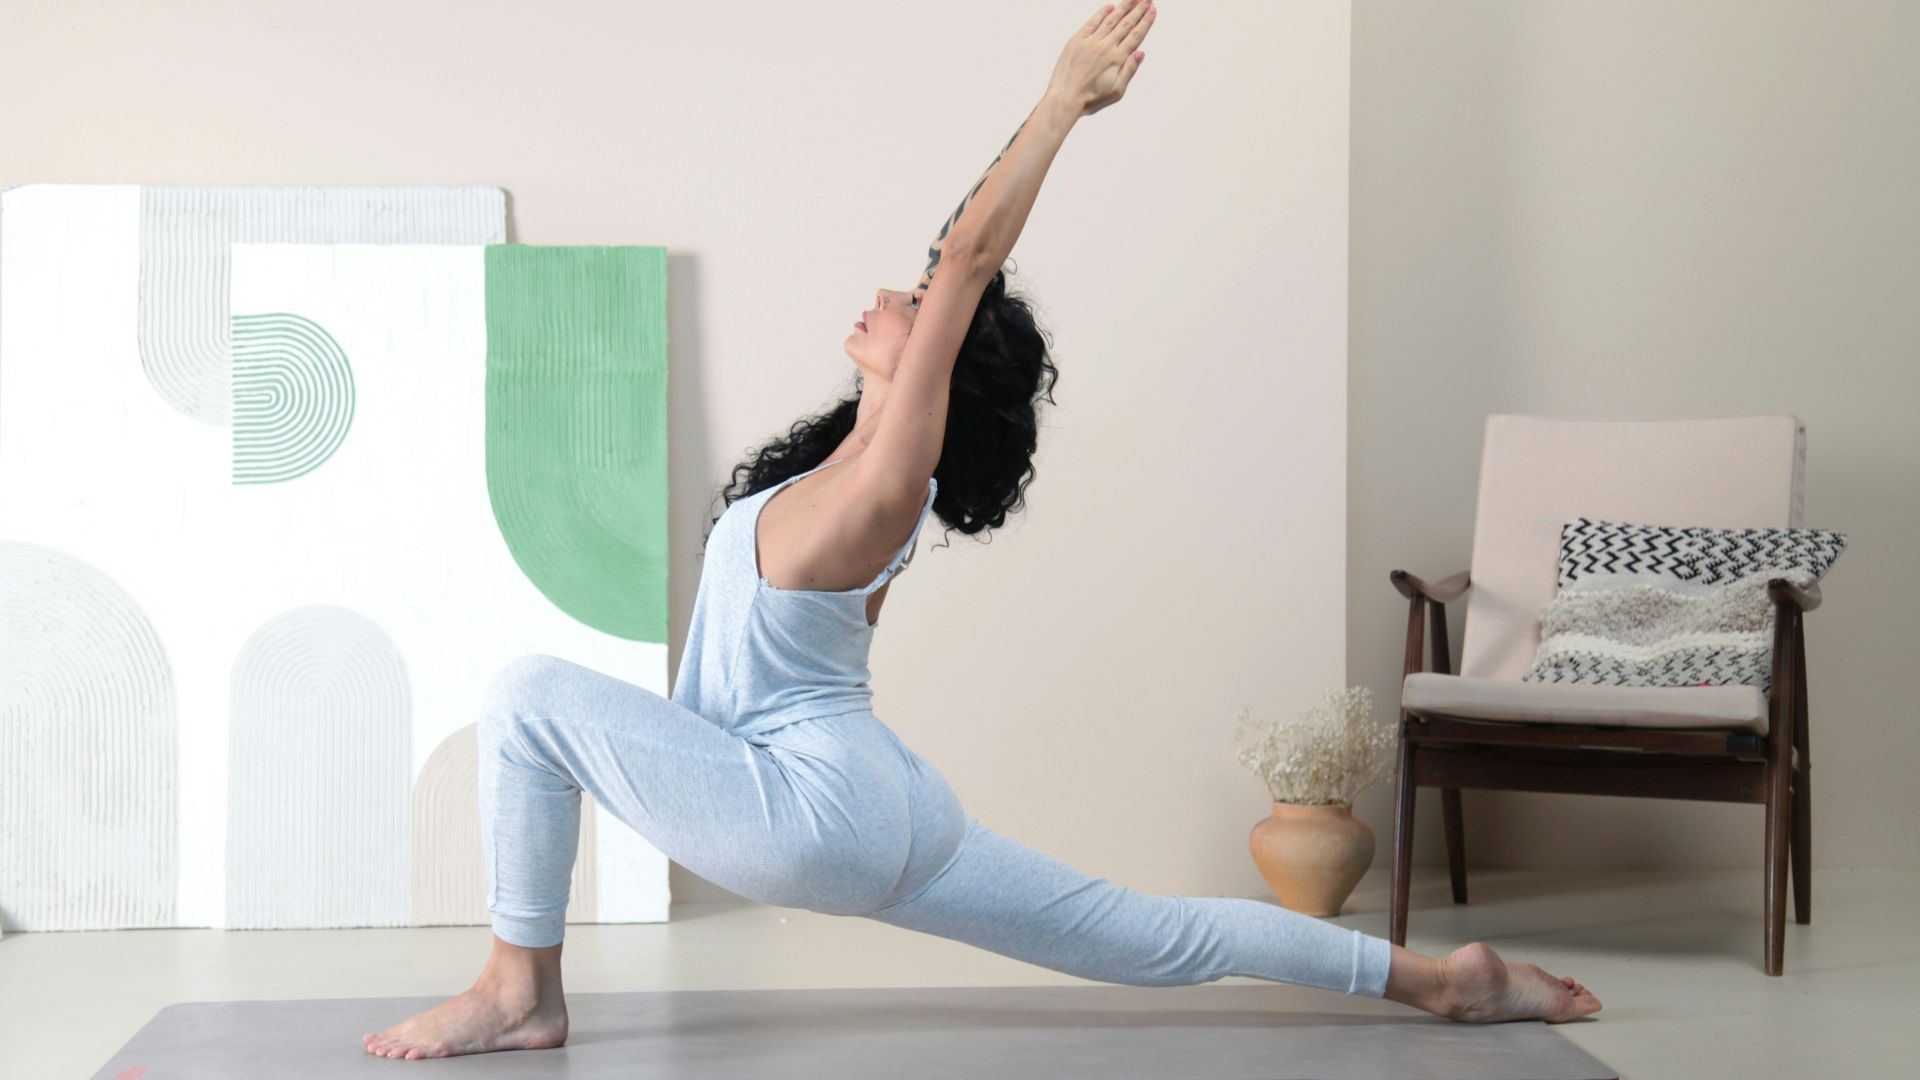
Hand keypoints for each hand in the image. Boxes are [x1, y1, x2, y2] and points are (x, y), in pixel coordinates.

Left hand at [1046, 0, 1155, 117]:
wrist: (1065, 98)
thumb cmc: (1090, 98)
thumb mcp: (1117, 91)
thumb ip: (1129, 70)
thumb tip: (1140, 53)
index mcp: (1117, 59)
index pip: (1136, 35)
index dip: (1145, 21)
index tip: (1152, 10)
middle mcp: (1105, 46)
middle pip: (1126, 24)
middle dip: (1138, 10)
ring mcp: (1090, 42)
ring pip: (1110, 20)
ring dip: (1123, 7)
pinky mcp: (1077, 41)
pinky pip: (1092, 23)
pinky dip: (1101, 13)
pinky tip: (1110, 6)